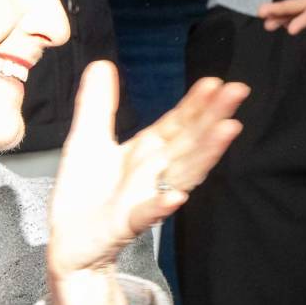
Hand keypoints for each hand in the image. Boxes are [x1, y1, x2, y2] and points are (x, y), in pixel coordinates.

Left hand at [47, 64, 246, 304]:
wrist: (68, 242)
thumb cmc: (84, 192)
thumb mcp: (87, 139)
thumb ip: (98, 103)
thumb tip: (102, 62)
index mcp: (148, 150)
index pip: (178, 122)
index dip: (196, 103)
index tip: (215, 81)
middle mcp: (156, 171)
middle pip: (190, 141)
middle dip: (214, 116)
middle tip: (237, 92)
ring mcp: (146, 196)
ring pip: (183, 172)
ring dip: (206, 152)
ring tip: (228, 130)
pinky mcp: (127, 223)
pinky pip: (148, 213)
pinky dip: (162, 204)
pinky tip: (176, 195)